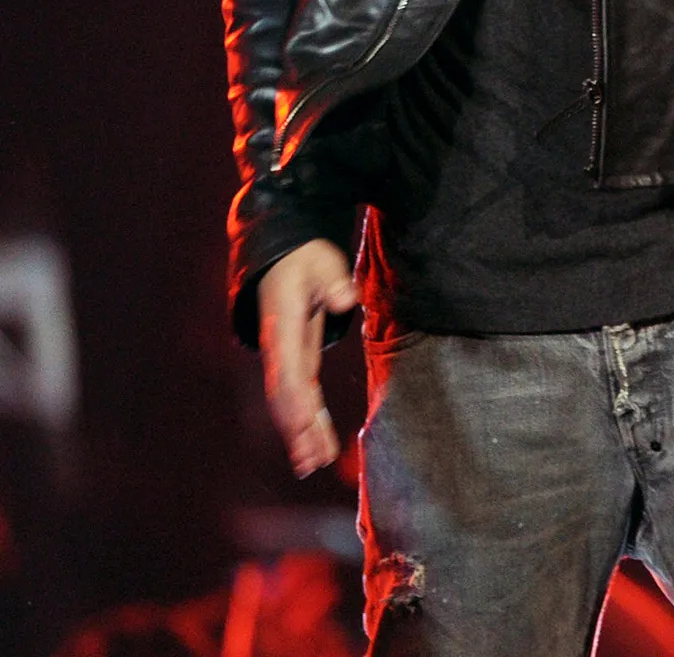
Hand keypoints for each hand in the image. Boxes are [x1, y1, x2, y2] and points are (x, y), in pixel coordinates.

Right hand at [258, 239, 360, 477]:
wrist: (283, 255)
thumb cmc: (304, 258)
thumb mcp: (321, 262)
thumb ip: (333, 281)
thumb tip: (347, 299)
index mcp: (281, 327)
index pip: (287, 370)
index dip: (295, 400)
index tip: (305, 425)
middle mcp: (278, 349)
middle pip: (284, 396)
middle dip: (296, 428)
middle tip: (309, 460)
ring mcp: (286, 358)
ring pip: (290, 403)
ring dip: (300, 433)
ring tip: (311, 466)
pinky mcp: (297, 361)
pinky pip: (301, 397)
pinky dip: (308, 422)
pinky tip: (317, 448)